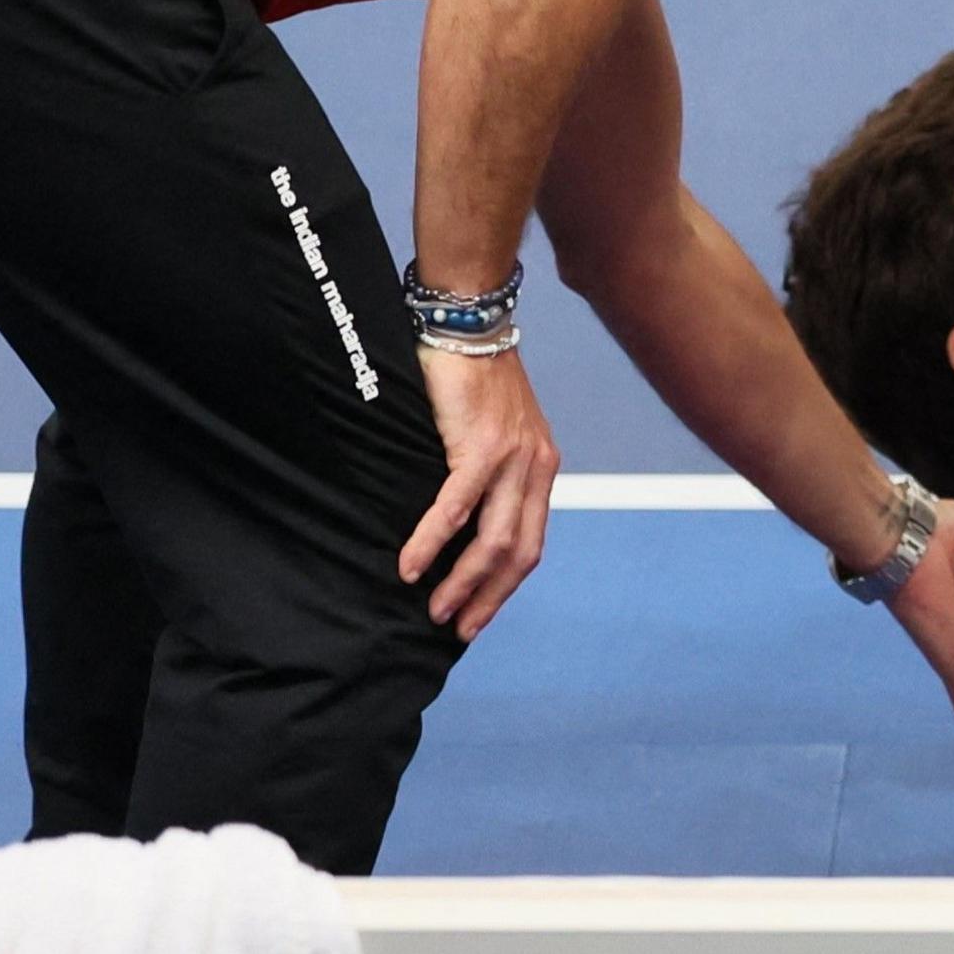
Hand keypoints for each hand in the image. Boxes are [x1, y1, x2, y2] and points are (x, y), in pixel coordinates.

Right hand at [400, 343, 561, 640]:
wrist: (468, 322)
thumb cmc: (471, 376)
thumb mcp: (492, 430)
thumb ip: (487, 474)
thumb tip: (457, 524)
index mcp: (541, 466)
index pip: (531, 541)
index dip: (505, 585)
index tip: (479, 616)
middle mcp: (536, 466)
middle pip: (519, 552)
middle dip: (488, 598)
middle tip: (457, 631)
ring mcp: (513, 457)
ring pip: (492, 539)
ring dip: (462, 582)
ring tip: (434, 610)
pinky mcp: (482, 444)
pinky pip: (457, 506)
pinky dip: (433, 541)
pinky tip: (411, 566)